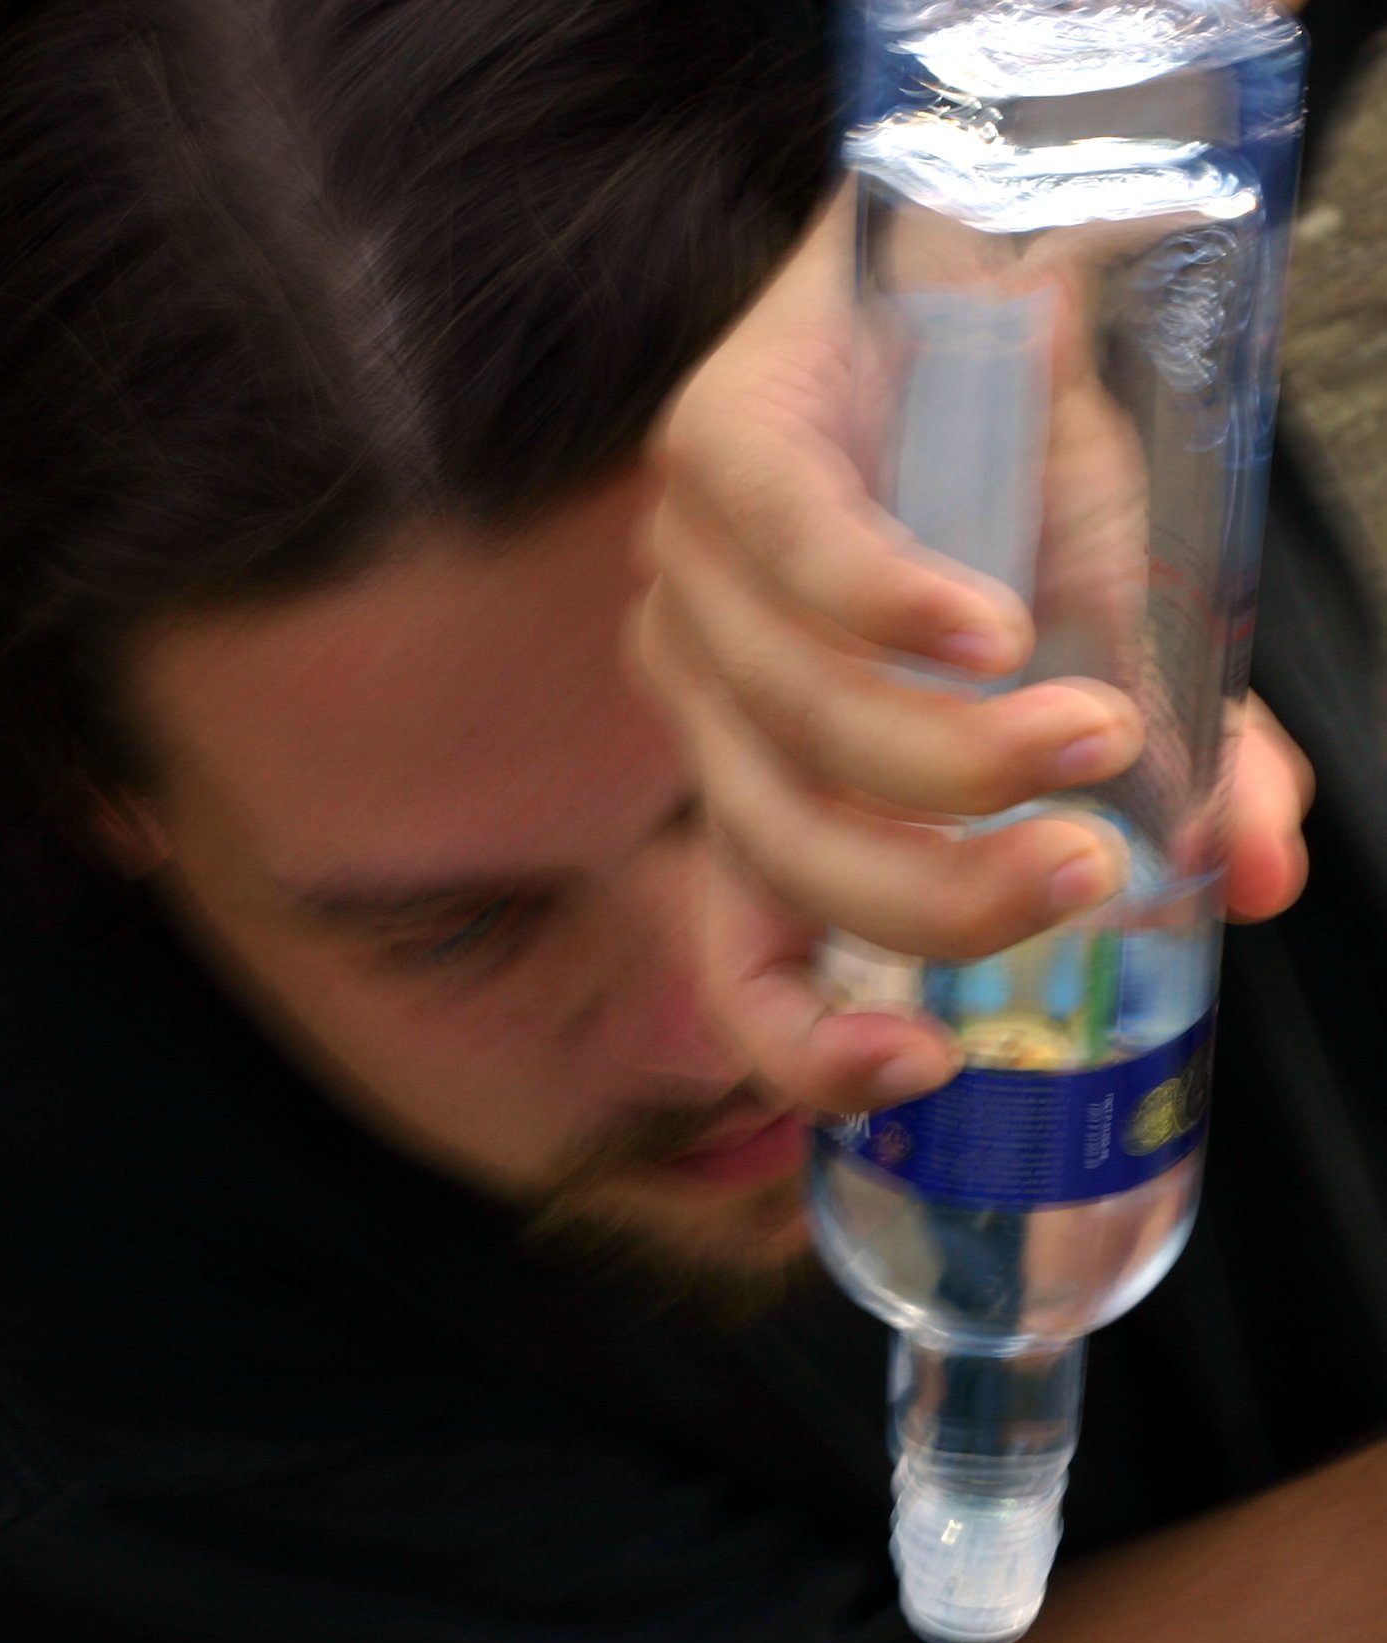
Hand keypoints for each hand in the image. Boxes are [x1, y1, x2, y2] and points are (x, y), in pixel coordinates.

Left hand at [635, 193, 1311, 1116]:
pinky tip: (993, 631)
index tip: (926, 1068)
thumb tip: (1255, 877)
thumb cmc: (1015, 477)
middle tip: (1089, 877)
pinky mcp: (715, 448)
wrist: (976, 267)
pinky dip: (898, 610)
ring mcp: (693, 574)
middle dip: (939, 894)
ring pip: (795, 721)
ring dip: (958, 759)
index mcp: (772, 772)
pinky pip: (793, 552)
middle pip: (781, 848)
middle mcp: (710, 694)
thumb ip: (1166, 762)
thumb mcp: (1105, 643)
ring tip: (1097, 740)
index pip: (743, 947)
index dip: (805, 1042)